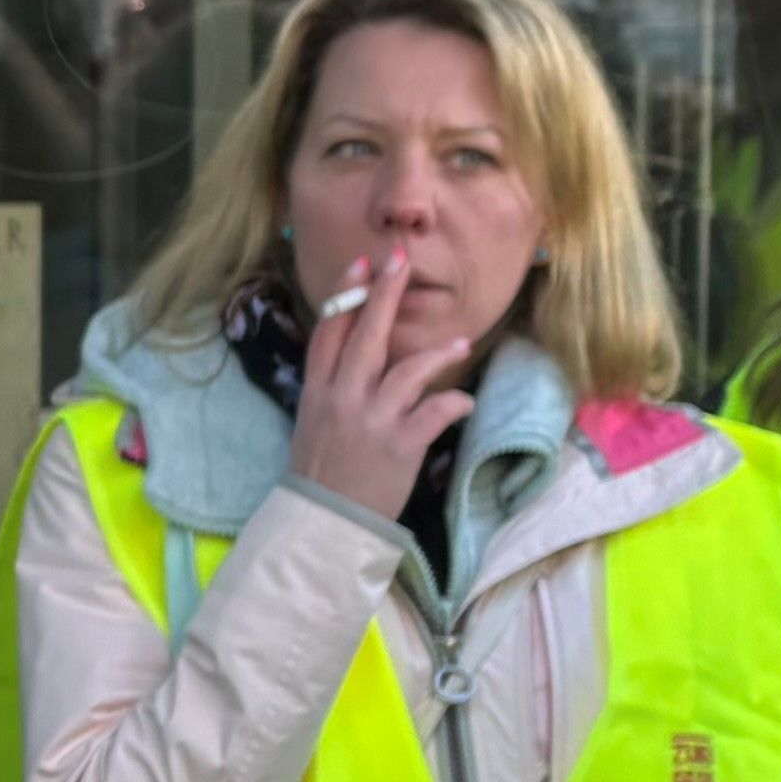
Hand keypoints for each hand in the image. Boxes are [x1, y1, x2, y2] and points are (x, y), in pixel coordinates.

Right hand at [283, 253, 485, 523]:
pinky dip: (455, 404)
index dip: (345, 295)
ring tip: (461, 345)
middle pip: (366, 337)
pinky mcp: (400, 445)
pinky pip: (435, 412)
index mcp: (318, 390)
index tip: (362, 264)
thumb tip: (356, 353)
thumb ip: (333, 385)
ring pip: (408, 371)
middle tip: (401, 260)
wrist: (324, 520)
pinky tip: (467, 403)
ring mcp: (372, 420)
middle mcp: (343, 397)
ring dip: (438, 354)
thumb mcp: (313, 420)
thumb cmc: (321, 470)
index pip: (329, 331)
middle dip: (384, 295)